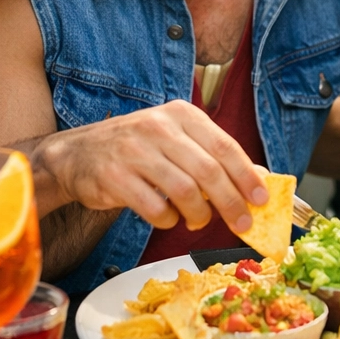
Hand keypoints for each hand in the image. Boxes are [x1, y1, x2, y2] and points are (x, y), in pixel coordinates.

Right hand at [36, 100, 268, 232]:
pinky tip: (168, 218)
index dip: (246, 175)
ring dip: (199, 215)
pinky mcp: (115, 177)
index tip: (262, 199)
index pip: (224, 145)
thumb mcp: (176, 140)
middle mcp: (159, 127)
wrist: (77, 154)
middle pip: (208, 171)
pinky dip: (168, 220)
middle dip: (231, 203)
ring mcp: (135, 151)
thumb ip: (213, 156)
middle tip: (242, 224)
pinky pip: (155, 208)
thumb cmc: (137, 149)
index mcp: (181, 114)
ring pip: (184, 192)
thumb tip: (258, 179)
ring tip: (199, 221)